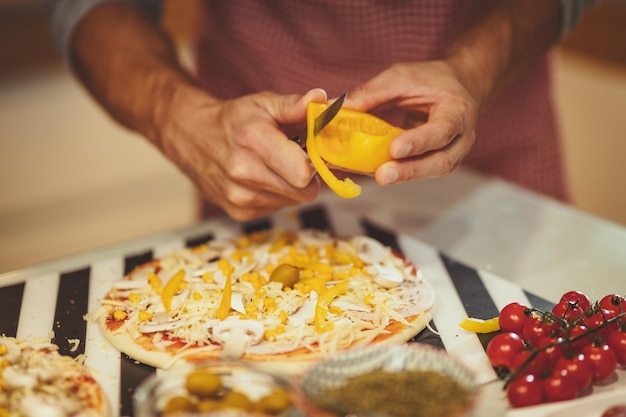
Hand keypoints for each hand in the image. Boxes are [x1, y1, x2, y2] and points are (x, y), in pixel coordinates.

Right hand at [156, 87, 327, 219]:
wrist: (191, 138)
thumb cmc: (233, 120)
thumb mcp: (263, 103)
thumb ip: (294, 105)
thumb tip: (321, 99)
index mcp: (253, 140)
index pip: (302, 172)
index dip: (315, 163)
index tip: (310, 152)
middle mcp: (244, 173)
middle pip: (304, 191)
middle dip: (307, 175)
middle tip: (296, 158)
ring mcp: (240, 196)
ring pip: (293, 201)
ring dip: (292, 186)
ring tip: (275, 166)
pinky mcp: (239, 213)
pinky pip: (277, 208)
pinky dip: (277, 195)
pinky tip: (263, 178)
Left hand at [345, 60, 478, 185]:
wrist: (460, 86)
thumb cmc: (431, 80)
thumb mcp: (402, 77)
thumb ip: (371, 93)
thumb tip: (334, 107)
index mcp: (457, 110)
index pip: (442, 130)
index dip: (419, 141)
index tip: (395, 149)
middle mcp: (460, 137)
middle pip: (440, 161)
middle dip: (410, 170)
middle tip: (382, 176)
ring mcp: (452, 153)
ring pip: (433, 171)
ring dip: (404, 176)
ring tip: (378, 177)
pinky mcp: (438, 162)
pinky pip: (421, 171)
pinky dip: (400, 173)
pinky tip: (376, 173)